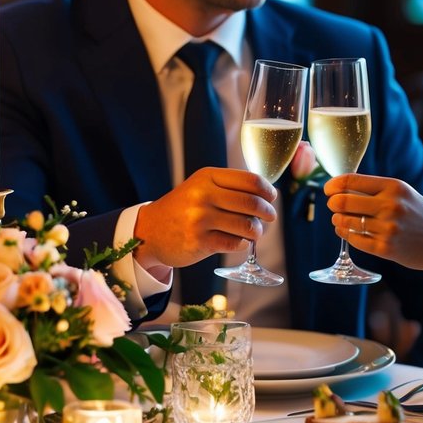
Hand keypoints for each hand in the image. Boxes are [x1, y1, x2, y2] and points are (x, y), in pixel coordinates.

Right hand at [134, 168, 276, 267]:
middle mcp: (204, 195)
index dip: (267, 190)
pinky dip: (243, 244)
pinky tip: (239, 242)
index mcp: (208, 177)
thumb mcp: (201, 187)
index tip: (272, 198)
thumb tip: (267, 193)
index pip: (250, 180)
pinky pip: (235, 243)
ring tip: (255, 232)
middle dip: (268, 213)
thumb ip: (229, 187)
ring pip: (247, 225)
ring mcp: (201, 219)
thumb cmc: (183, 208)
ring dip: (257, 231)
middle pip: (252, 203)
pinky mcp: (200, 241)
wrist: (150, 231)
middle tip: (270, 217)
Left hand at [325, 173, 422, 272]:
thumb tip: (341, 188)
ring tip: (338, 219)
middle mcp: (390, 206)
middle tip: (332, 205)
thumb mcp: (404, 193)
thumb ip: (376, 189)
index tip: (328, 189)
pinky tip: (346, 231)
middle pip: (344, 201)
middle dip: (333, 203)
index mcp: (394, 187)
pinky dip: (346, 235)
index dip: (333, 185)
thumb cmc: (420, 215)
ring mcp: (388, 228)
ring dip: (338, 220)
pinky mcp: (386, 249)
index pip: (351, 181)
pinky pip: (355, 240)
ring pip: (347, 222)